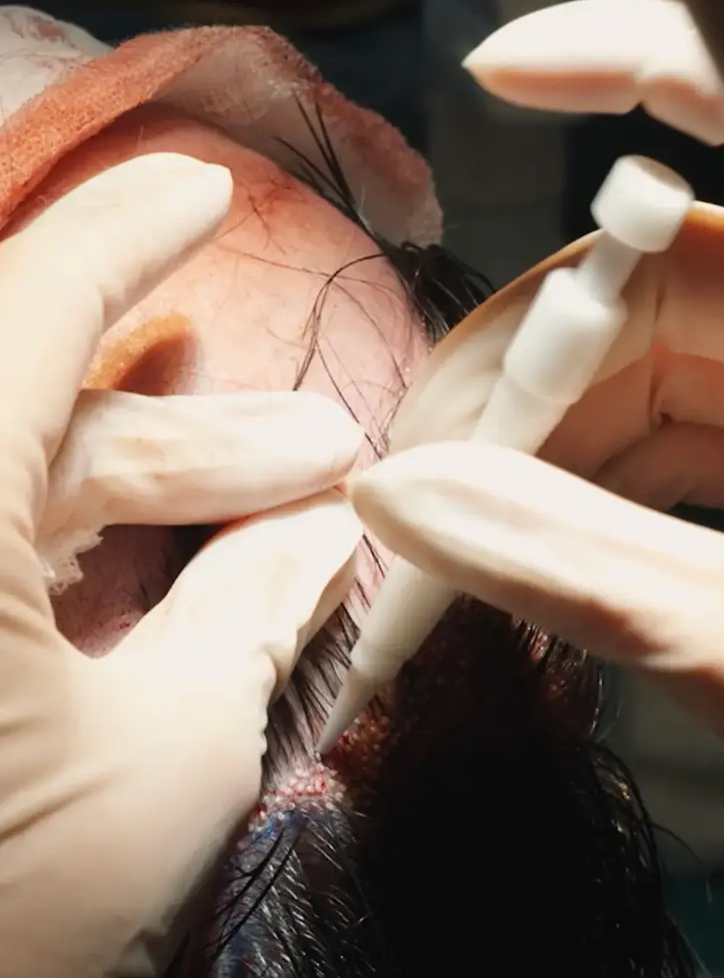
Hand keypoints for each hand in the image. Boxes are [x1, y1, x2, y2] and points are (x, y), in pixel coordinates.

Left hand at [0, 153, 362, 976]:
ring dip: (151, 492)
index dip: (121, 235)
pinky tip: (176, 562)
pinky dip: (73, 549)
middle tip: (325, 449)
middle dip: (198, 436)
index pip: (23, 313)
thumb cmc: (10, 935)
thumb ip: (244, 620)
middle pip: (38, 418)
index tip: (203, 187)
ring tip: (291, 505)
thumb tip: (320, 530)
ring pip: (15, 487)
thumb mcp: (163, 770)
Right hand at [350, 0, 723, 845]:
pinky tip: (541, 550)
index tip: (500, 76)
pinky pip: (685, 440)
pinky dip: (606, 486)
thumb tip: (401, 499)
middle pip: (657, 285)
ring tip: (464, 532)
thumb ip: (576, 569)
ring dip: (551, 445)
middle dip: (527, 366)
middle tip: (424, 468)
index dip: (624, 70)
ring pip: (658, 371)